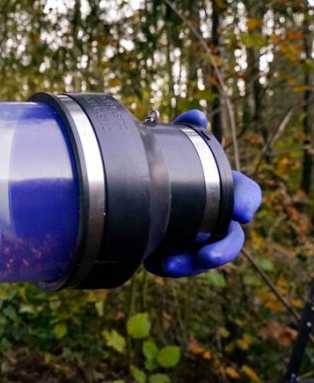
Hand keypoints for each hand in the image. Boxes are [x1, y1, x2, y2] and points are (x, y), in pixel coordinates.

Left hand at [145, 109, 261, 277]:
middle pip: (232, 238)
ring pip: (205, 258)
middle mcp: (216, 218)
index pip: (246, 194)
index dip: (248, 202)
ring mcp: (198, 238)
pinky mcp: (177, 253)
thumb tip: (197, 116)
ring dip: (192, 265)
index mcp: (221, 189)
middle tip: (207, 255)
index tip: (243, 213)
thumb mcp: (171, 146)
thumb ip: (184, 130)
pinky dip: (167, 266)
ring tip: (171, 266)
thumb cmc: (165, 167)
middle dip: (223, 250)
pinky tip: (154, 264)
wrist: (134, 191)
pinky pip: (178, 266)